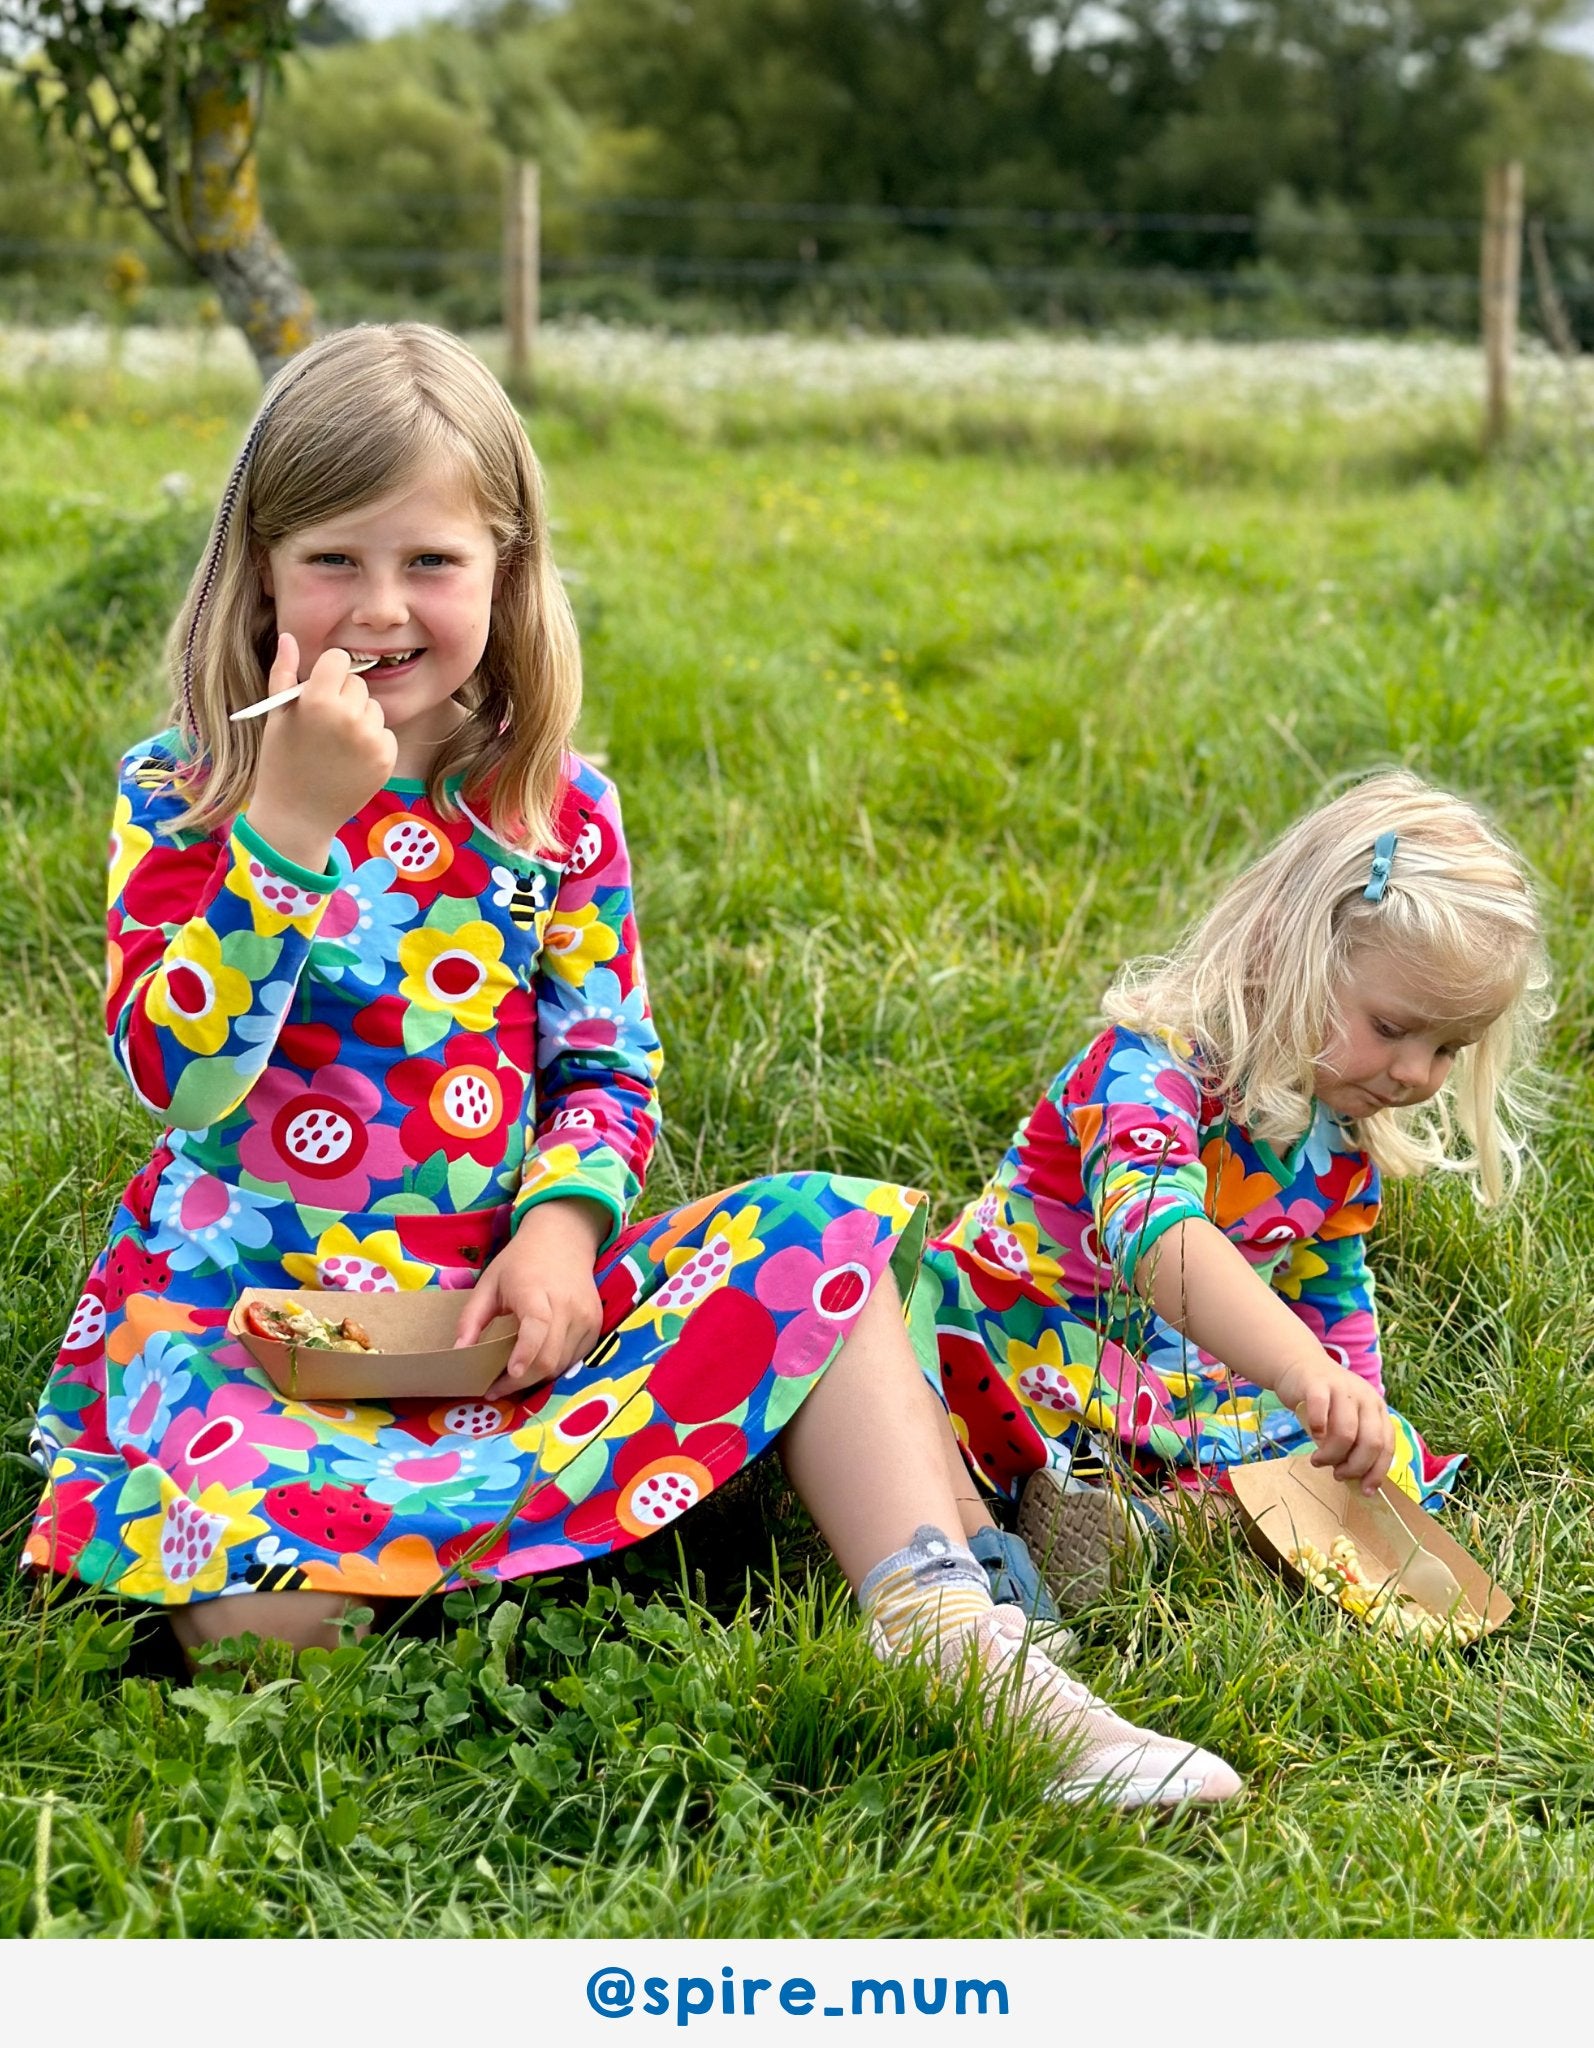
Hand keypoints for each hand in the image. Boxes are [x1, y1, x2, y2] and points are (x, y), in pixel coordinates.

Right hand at [244, 633, 398, 871]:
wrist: (298, 816)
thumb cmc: (281, 761)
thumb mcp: (277, 716)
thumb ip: (285, 673)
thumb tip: (289, 637)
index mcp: (319, 700)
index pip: (340, 660)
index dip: (328, 673)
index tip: (320, 691)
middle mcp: (350, 717)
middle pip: (358, 683)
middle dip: (344, 696)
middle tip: (325, 724)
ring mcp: (372, 739)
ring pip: (374, 708)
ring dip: (360, 719)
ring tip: (337, 744)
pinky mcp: (387, 759)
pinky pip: (385, 733)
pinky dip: (373, 742)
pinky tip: (351, 760)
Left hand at [454, 1198, 606, 1398]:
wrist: (564, 1239)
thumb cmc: (520, 1262)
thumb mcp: (489, 1283)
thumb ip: (472, 1318)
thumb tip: (459, 1353)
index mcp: (536, 1291)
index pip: (537, 1325)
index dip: (526, 1352)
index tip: (510, 1373)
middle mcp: (567, 1305)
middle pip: (549, 1356)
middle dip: (521, 1381)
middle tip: (495, 1389)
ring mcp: (586, 1316)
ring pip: (562, 1364)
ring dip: (536, 1377)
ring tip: (511, 1377)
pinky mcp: (596, 1324)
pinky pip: (574, 1358)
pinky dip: (553, 1367)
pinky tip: (535, 1363)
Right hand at [1273, 1352, 1394, 1494]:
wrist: (1301, 1366)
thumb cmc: (1327, 1402)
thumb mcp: (1349, 1419)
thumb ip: (1356, 1443)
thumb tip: (1357, 1480)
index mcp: (1378, 1408)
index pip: (1387, 1446)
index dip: (1377, 1471)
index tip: (1365, 1490)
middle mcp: (1366, 1397)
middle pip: (1370, 1442)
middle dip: (1354, 1466)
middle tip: (1337, 1474)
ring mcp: (1342, 1389)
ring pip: (1345, 1433)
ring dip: (1332, 1455)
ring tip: (1319, 1461)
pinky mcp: (1317, 1384)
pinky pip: (1320, 1412)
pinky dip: (1317, 1431)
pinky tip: (1313, 1437)